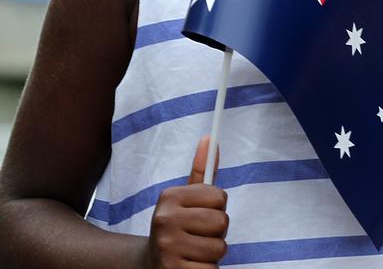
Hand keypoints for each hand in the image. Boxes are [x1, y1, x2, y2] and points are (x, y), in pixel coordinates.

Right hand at [146, 136, 227, 268]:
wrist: (149, 264)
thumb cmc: (177, 227)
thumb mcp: (186, 199)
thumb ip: (202, 170)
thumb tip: (210, 138)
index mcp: (170, 197)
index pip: (220, 197)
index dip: (216, 208)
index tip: (200, 214)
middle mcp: (164, 220)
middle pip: (221, 222)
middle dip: (216, 232)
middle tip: (197, 236)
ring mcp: (167, 247)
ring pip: (219, 248)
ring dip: (211, 254)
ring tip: (193, 252)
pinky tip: (189, 266)